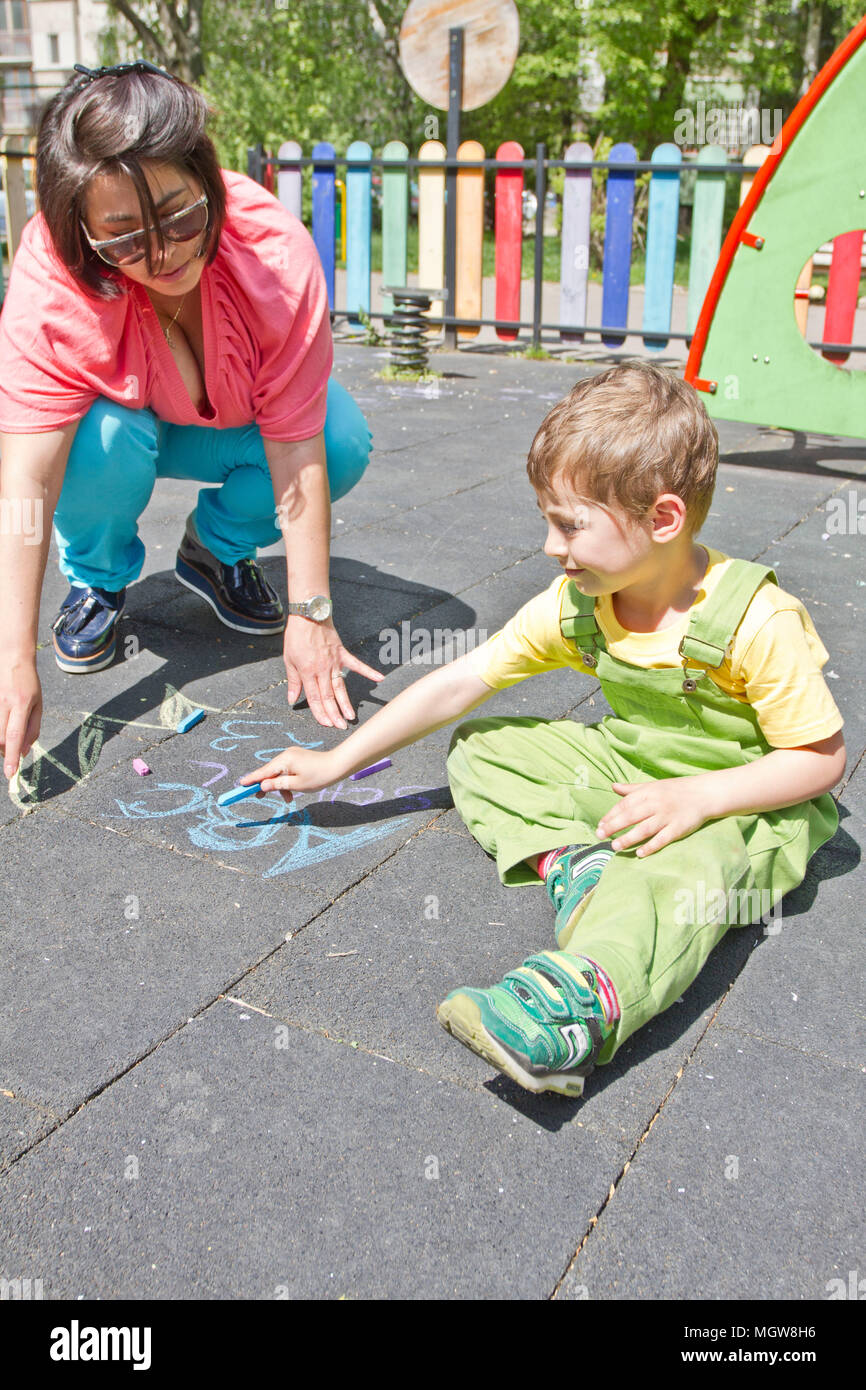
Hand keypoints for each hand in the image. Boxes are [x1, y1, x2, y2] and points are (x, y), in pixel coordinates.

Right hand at [0, 654, 41, 778]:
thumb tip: (24, 751)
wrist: (12, 659)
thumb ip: (33, 728)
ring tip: (10, 742)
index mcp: (21, 704)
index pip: (15, 735)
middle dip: (6, 752)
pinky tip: (4, 730)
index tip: (10, 773)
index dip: (12, 756)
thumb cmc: (29, 684)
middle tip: (13, 757)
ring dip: (1, 743)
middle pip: (0, 737)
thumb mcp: (38, 705)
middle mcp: (5, 704)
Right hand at [243, 745, 340, 804]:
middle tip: (258, 797)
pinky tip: (292, 791)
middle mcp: (286, 755)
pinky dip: (286, 781)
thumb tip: (263, 785)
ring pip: (279, 772)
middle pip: (269, 771)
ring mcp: (292, 755)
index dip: (251, 779)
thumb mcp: (297, 785)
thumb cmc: (319, 776)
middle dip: (266, 785)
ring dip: (280, 786)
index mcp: (284, 760)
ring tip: (288, 799)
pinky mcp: (297, 757)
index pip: (263, 772)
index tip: (240, 785)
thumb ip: (278, 785)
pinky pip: (286, 770)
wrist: (337, 765)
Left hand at [283, 617, 382, 728]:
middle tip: (340, 727)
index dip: (320, 712)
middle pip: (329, 696)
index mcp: (308, 672)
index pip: (314, 697)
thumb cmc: (296, 637)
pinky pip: (357, 665)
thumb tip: (292, 700)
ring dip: (346, 702)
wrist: (308, 616)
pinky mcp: (342, 653)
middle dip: (334, 713)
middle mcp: (322, 670)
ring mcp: (334, 662)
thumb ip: (293, 681)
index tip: (326, 724)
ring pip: (340, 686)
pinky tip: (379, 679)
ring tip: (351, 716)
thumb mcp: (289, 660)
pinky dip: (368, 671)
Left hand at [597, 777, 711, 857]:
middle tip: (600, 835)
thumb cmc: (676, 790)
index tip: (600, 825)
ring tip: (615, 846)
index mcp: (649, 792)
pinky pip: (663, 839)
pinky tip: (640, 853)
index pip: (625, 804)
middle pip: (631, 816)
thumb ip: (632, 789)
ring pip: (645, 828)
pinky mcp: (679, 828)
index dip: (611, 815)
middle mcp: (656, 804)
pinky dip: (651, 846)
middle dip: (614, 826)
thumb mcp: (653, 785)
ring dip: (629, 838)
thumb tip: (613, 786)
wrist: (704, 793)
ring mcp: (668, 816)